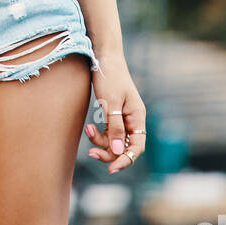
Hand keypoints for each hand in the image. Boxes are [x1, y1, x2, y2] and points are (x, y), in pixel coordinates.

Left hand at [84, 50, 146, 174]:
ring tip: (87, 130)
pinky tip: (88, 128)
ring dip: (101, 141)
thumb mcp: (111, 102)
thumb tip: (119, 152)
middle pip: (125, 147)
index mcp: (137, 117)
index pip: (137, 147)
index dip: (126, 160)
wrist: (103, 55)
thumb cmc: (109, 76)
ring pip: (114, 141)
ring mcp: (122, 117)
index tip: (111, 169)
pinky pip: (108, 132)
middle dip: (109, 153)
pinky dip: (98, 133)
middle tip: (92, 154)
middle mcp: (132, 119)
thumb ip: (115, 127)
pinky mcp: (112, 113)